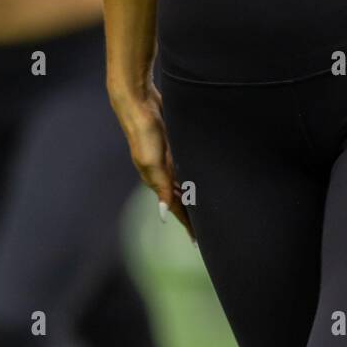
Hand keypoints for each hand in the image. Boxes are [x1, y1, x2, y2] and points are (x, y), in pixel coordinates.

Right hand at [109, 82, 191, 235]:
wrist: (139, 104)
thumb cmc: (144, 133)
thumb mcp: (152, 162)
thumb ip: (160, 186)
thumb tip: (162, 213)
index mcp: (156, 180)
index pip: (174, 207)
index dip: (186, 223)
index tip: (197, 242)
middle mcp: (162, 173)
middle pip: (179, 198)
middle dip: (191, 214)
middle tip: (207, 230)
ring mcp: (167, 159)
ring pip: (184, 184)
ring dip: (192, 196)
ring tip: (206, 211)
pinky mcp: (173, 145)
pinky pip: (185, 167)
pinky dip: (192, 177)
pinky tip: (200, 179)